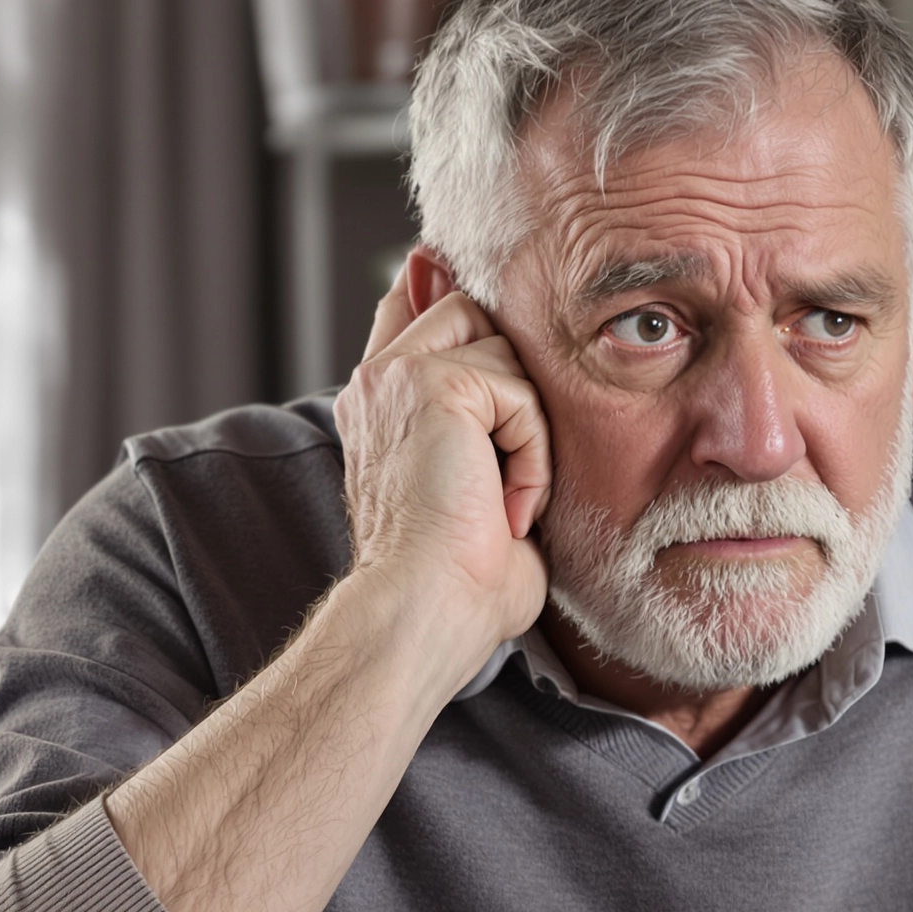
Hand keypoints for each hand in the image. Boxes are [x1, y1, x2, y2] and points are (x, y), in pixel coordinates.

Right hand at [336, 263, 551, 652]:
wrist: (425, 615)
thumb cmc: (461, 585)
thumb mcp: (488, 496)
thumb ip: (500, 434)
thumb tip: (531, 384)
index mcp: (381, 402)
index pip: (416, 306)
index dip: (453, 296)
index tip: (480, 308)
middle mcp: (379, 380)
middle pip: (478, 314)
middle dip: (516, 383)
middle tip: (508, 473)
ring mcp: (400, 375)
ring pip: (508, 351)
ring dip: (529, 431)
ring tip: (505, 498)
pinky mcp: (433, 384)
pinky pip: (521, 394)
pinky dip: (533, 458)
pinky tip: (507, 507)